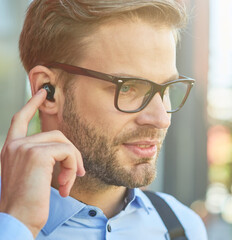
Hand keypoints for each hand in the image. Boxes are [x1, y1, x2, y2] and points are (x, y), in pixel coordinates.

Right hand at [0, 89, 85, 237]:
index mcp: (10, 149)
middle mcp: (15, 145)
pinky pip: (68, 152)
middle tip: (76, 174)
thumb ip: (41, 159)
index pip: (20, 119)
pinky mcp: (37, 154)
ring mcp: (24, 147)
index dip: (32, 104)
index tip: (43, 92)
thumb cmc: (26, 203)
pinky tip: (64, 186)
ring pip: (64, 143)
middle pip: (56, 134)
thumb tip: (66, 152)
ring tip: (67, 183)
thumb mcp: (31, 176)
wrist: (17, 219)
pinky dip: (73, 168)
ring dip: (73, 164)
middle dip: (71, 154)